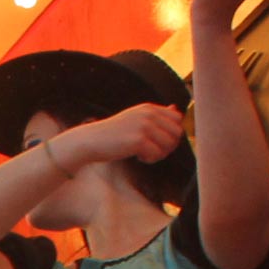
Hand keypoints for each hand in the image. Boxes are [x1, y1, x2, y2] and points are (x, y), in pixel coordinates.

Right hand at [61, 103, 185, 168]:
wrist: (92, 140)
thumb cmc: (113, 133)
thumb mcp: (136, 119)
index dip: (172, 134)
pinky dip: (149, 159)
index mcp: (149, 108)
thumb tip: (176, 109)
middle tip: (153, 151)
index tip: (158, 141)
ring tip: (145, 154)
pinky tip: (138, 157)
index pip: (177, 119)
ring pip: (168, 145)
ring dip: (159, 154)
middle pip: (176, 133)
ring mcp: (144, 126)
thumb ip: (156, 115)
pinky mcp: (138, 140)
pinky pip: (156, 154)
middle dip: (168, 146)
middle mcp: (148, 114)